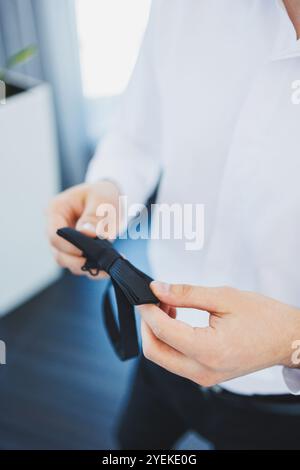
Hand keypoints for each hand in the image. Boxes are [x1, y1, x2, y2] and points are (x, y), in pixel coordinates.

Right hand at [47, 181, 120, 278]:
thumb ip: (94, 216)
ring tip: (107, 265)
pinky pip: (81, 264)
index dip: (69, 246)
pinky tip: (108, 267)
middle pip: (59, 253)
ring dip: (87, 267)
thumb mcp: (101, 199)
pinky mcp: (76, 251)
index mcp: (56, 210)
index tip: (86, 251)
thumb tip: (86, 233)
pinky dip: (94, 268)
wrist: (110, 199)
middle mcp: (55, 227)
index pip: (54, 234)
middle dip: (78, 261)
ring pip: (69, 262)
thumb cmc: (103, 194)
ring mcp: (65, 241)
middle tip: (100, 262)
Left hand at [138, 282, 299, 386]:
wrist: (286, 339)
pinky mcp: (205, 376)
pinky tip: (177, 319)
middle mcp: (203, 371)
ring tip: (169, 305)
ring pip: (162, 358)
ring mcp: (204, 377)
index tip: (144, 293)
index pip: (164, 332)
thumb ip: (186, 293)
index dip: (148, 310)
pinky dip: (169, 340)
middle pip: (155, 352)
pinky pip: (175, 360)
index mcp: (209, 351)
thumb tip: (157, 288)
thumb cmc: (263, 317)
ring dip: (158, 331)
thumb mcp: (224, 297)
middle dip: (148, 324)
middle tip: (155, 299)